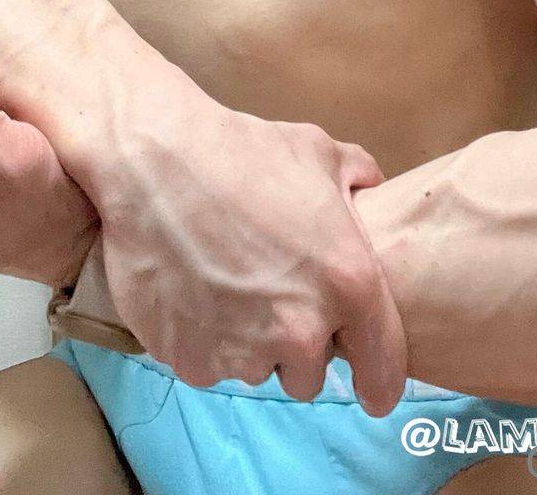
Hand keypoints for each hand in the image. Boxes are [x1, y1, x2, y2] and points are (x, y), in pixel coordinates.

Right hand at [94, 75, 407, 416]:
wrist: (152, 165)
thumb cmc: (241, 152)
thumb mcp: (317, 151)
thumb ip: (358, 178)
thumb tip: (370, 188)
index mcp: (350, 284)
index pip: (384, 369)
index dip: (379, 378)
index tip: (372, 387)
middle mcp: (303, 332)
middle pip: (312, 373)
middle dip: (297, 341)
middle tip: (272, 290)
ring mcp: (244, 354)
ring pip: (259, 368)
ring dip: (251, 341)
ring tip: (226, 282)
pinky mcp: (192, 363)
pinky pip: (211, 365)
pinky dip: (205, 340)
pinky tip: (194, 291)